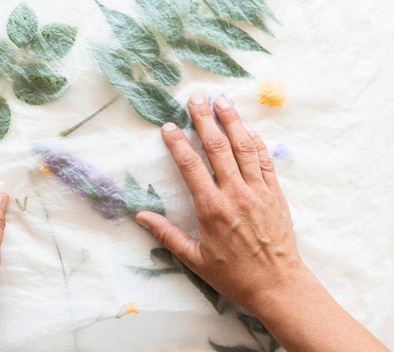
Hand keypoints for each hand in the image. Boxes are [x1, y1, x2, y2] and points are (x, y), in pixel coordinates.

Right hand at [136, 94, 303, 311]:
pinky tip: (248, 127)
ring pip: (244, 148)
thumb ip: (166, 234)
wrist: (277, 284)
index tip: (168, 127)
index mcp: (211, 209)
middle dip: (205, 120)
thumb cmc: (233, 274)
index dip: (177, 143)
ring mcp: (258, 191)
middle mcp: (235, 194)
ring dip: (232, 121)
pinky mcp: (275, 193)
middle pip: (218, 148)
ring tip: (222, 100)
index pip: (191, 166)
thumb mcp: (194, 258)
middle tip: (195, 98)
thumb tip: (141, 216)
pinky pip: (265, 160)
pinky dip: (256, 141)